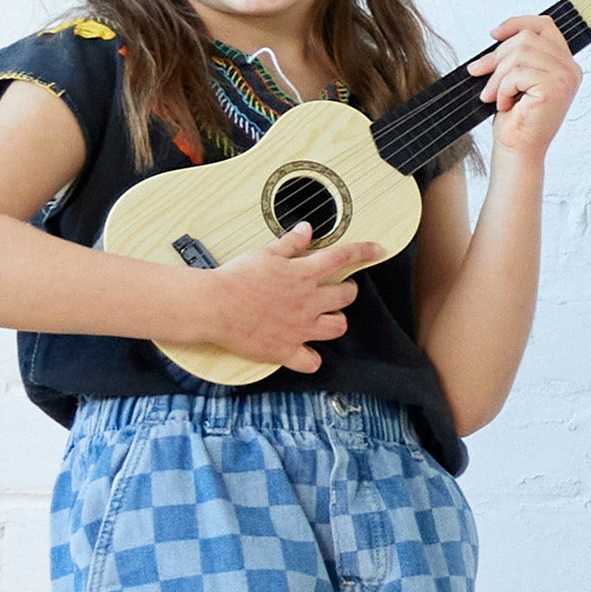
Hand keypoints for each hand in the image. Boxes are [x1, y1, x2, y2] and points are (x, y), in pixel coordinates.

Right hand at [191, 225, 377, 374]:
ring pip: (338, 327)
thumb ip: (290, 243)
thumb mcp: (264, 254)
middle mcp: (308, 301)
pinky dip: (311, 358)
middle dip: (346, 291)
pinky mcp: (286, 349)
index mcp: (303, 274)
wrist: (212, 305)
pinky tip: (306, 351)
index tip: (378, 250)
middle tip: (336, 290)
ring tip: (323, 318)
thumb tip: (307, 229)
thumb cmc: (235, 278)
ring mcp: (300, 327)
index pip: (343, 258)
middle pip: (347, 296)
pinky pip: (311, 362)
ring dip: (335, 322)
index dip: (365, 252)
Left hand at [476, 12, 582, 163]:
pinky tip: (505, 104)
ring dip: (498, 76)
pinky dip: (503, 88)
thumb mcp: (517, 78)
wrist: (518, 148)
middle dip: (496, 57)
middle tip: (480, 75)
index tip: (494, 34)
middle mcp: (571, 68)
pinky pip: (517, 73)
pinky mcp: (555, 87)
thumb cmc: (517, 118)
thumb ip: (517, 54)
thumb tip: (497, 34)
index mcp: (565, 63)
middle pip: (526, 38)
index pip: (544, 25)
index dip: (517, 23)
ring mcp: (566, 77)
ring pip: (519, 53)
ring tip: (493, 95)